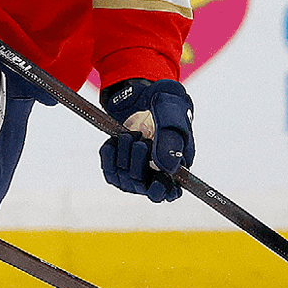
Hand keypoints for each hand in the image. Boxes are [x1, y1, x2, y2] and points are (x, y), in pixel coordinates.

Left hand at [97, 78, 193, 202]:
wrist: (143, 95)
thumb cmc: (165, 103)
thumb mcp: (171, 114)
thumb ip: (170, 140)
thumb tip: (167, 169)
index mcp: (178, 164)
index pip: (170, 193)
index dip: (161, 191)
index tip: (156, 180)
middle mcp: (157, 172)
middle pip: (142, 186)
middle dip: (137, 161)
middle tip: (139, 139)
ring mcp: (137, 170)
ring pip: (124, 180)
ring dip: (123, 155)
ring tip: (129, 135)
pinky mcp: (119, 165)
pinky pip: (109, 171)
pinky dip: (108, 156)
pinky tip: (114, 141)